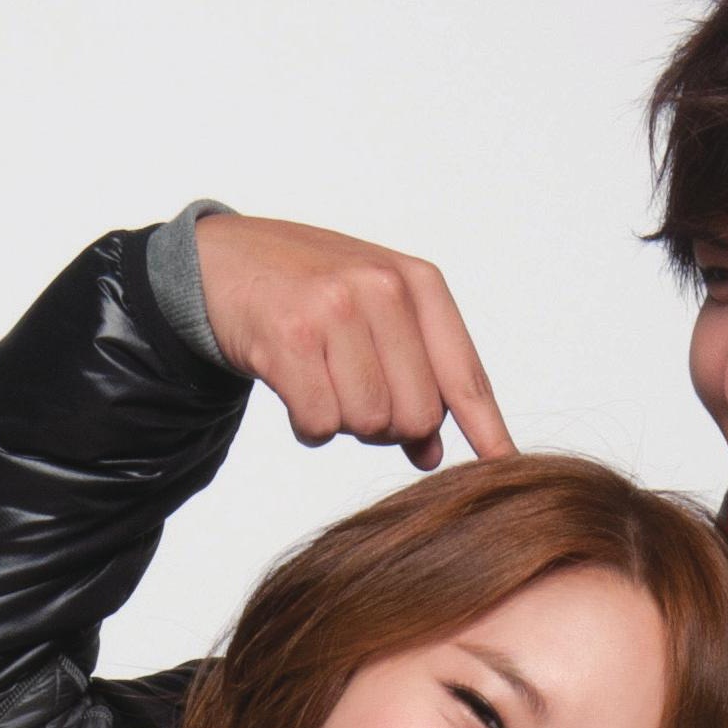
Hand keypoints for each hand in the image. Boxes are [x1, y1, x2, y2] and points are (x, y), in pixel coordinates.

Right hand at [192, 214, 513, 469]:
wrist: (222, 261)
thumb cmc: (307, 292)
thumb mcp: (374, 318)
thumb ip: (413, 375)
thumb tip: (432, 456)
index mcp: (418, 282)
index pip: (465, 374)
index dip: (487, 429)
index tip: (505, 466)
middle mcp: (383, 289)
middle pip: (417, 415)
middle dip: (387, 426)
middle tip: (353, 395)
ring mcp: (337, 309)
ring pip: (368, 422)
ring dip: (343, 423)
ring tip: (320, 383)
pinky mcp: (290, 337)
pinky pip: (320, 424)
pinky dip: (308, 426)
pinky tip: (294, 390)